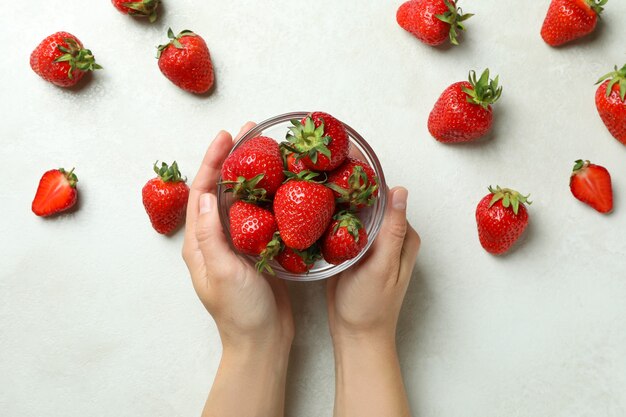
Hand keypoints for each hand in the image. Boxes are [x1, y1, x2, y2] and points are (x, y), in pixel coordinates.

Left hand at [182, 123, 293, 350]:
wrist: (262, 341)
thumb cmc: (240, 312)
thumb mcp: (223, 273)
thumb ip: (211, 235)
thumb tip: (207, 194)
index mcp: (200, 243)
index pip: (202, 192)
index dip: (212, 162)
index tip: (226, 137)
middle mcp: (215, 239)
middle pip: (221, 189)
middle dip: (232, 160)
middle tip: (250, 134)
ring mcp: (237, 244)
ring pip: (242, 199)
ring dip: (252, 173)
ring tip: (266, 150)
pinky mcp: (257, 250)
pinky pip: (260, 215)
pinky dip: (269, 195)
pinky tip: (283, 184)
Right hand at [327, 187, 419, 416]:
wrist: (354, 335)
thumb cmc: (371, 306)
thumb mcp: (383, 266)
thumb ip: (392, 230)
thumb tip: (400, 191)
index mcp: (403, 236)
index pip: (387, 197)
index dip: (367, 180)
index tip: (344, 163)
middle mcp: (389, 237)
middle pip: (369, 203)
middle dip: (349, 187)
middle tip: (322, 171)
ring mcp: (369, 244)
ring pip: (354, 214)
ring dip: (338, 201)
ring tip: (313, 184)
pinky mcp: (351, 252)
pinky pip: (342, 228)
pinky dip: (330, 219)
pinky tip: (313, 211)